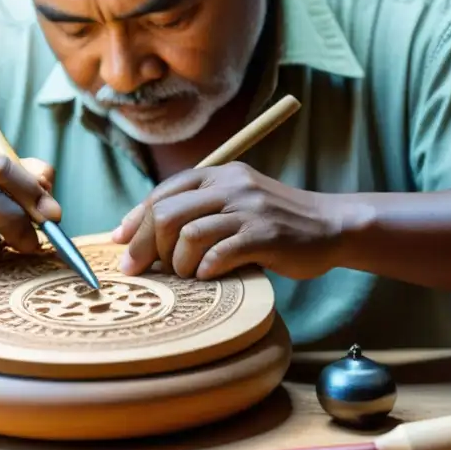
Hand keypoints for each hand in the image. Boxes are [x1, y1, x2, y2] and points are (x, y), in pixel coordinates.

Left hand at [111, 162, 342, 279]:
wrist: (331, 226)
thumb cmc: (275, 222)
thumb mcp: (236, 201)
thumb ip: (197, 210)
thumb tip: (139, 233)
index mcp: (219, 173)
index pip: (162, 193)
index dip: (135, 220)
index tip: (119, 243)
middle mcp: (231, 185)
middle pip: (167, 214)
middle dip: (144, 246)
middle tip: (139, 271)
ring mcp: (249, 210)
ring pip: (188, 236)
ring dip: (177, 263)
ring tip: (187, 274)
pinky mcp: (265, 236)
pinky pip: (218, 255)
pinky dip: (205, 270)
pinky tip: (210, 276)